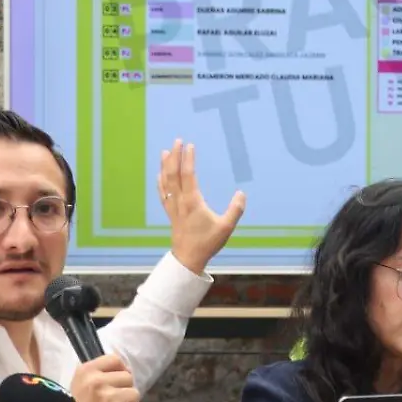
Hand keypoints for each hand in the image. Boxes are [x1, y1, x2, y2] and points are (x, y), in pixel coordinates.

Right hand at [70, 354, 141, 401]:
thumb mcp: (79, 387)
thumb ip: (98, 375)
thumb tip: (125, 370)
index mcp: (86, 372)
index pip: (114, 360)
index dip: (120, 370)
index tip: (117, 382)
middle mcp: (97, 382)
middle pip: (128, 377)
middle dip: (124, 390)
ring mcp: (109, 398)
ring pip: (135, 394)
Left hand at [158, 138, 246, 274]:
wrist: (188, 259)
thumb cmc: (207, 243)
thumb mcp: (226, 227)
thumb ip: (235, 209)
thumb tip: (242, 194)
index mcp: (193, 202)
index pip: (188, 174)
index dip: (188, 158)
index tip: (190, 145)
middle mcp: (180, 201)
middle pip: (173, 174)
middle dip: (174, 156)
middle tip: (176, 141)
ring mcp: (173, 207)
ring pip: (165, 182)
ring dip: (165, 166)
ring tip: (164, 152)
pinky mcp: (171, 214)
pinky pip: (162, 193)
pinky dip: (160, 182)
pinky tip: (159, 175)